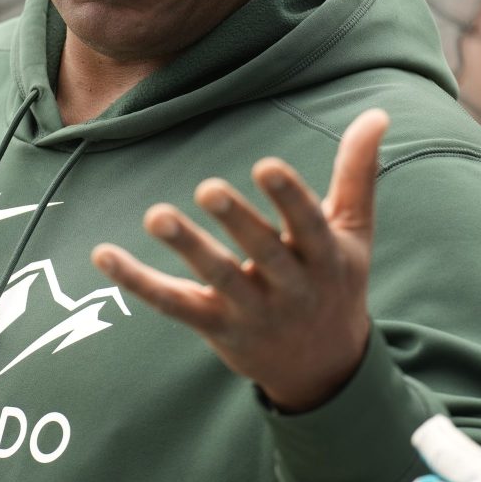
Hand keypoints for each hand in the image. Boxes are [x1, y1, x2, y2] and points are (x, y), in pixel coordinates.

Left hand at [91, 108, 389, 411]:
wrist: (325, 369)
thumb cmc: (335, 282)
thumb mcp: (354, 232)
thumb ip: (358, 172)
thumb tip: (377, 112)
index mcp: (325, 258)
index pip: (307, 225)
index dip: (289, 197)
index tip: (266, 166)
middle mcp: (291, 288)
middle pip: (262, 254)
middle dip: (237, 223)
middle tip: (207, 188)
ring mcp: (252, 312)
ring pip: (217, 280)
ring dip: (187, 249)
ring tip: (157, 215)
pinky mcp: (216, 328)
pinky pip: (174, 304)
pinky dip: (137, 282)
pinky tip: (104, 254)